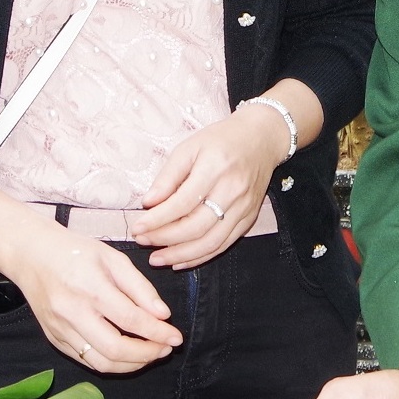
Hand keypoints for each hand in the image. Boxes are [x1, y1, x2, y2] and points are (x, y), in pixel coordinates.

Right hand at [5, 221, 182, 373]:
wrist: (32, 255)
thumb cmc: (77, 252)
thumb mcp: (114, 258)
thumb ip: (140, 287)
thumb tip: (163, 315)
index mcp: (91, 289)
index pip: (131, 320)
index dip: (158, 333)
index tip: (177, 337)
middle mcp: (72, 314)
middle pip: (115, 349)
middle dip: (147, 354)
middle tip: (167, 348)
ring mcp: (60, 330)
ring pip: (100, 363)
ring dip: (131, 364)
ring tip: (152, 353)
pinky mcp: (54, 339)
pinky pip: (86, 360)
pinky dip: (111, 363)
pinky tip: (128, 354)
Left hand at [131, 106, 282, 266]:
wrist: (262, 138)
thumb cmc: (222, 140)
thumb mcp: (189, 147)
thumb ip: (168, 176)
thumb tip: (148, 203)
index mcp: (216, 168)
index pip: (183, 203)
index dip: (157, 220)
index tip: (137, 227)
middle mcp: (233, 190)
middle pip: (197, 226)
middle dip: (165, 239)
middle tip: (142, 241)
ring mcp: (244, 207)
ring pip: (211, 242)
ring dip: (181, 255)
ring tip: (157, 258)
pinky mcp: (250, 217)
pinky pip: (224, 244)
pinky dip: (201, 256)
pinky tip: (181, 260)